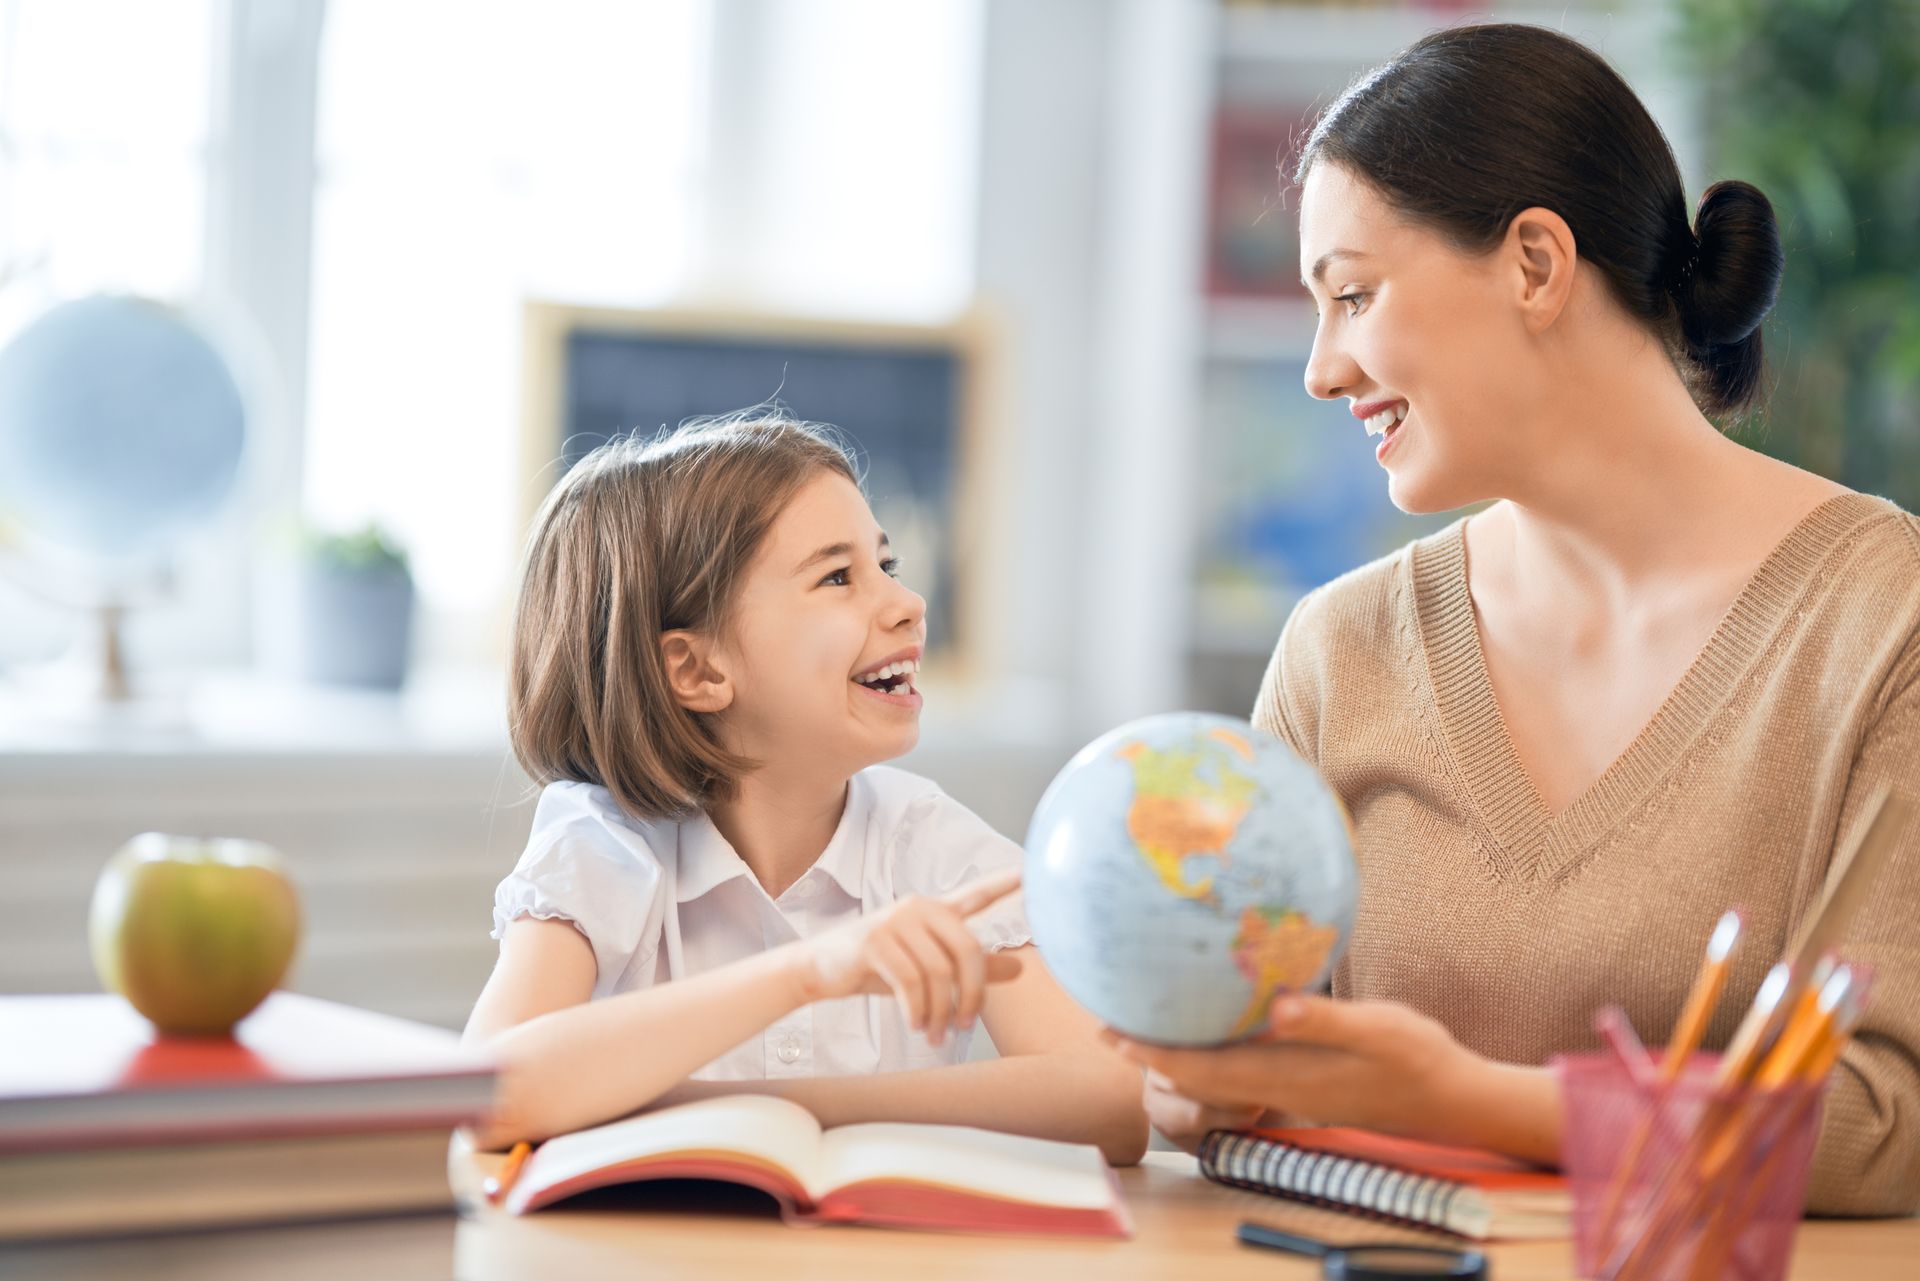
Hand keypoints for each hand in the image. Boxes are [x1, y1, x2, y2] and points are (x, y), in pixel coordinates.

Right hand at [794, 869, 1024, 1045]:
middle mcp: (919, 908)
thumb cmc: (879, 968)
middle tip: (964, 1026)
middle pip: (968, 950)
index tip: (1029, 871)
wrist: (821, 970)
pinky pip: (910, 982)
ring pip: (938, 973)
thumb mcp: (929, 968)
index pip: (976, 895)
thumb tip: (1021, 967)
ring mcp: (895, 921)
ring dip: (940, 1012)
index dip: (1003, 884)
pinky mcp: (874, 942)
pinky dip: (916, 1010)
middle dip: (973, 994)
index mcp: (936, 911)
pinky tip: (916, 1025)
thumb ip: (974, 968)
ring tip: (935, 1035)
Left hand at [1105, 994, 1489, 1148]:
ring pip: (1219, 1071)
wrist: (1454, 1098)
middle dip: (1152, 1052)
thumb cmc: (1419, 1060)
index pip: (1202, 1070)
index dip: (1154, 1054)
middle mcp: (1278, 1086)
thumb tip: (1278, 1009)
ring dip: (1180, 1049)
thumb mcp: (1380, 1031)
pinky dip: (1217, 1045)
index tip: (1113, 1034)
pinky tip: (1217, 1020)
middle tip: (1107, 1023)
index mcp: (1285, 1076)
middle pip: (1198, 1074)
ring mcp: (1291, 1087)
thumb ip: (1327, 1022)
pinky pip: (1246, 1064)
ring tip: (1146, 1019)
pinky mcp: (1305, 1080)